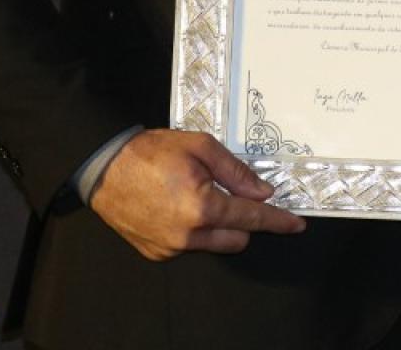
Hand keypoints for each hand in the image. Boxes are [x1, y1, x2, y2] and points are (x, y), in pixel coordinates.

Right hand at [90, 128, 305, 260]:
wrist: (104, 167)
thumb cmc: (151, 151)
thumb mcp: (200, 147)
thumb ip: (236, 171)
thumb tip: (262, 192)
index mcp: (202, 206)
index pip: (252, 218)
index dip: (277, 221)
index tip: (296, 224)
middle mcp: (188, 235)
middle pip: (238, 238)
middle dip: (242, 219)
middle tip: (228, 192)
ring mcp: (170, 248)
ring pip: (214, 244)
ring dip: (217, 226)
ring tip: (194, 195)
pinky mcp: (156, 253)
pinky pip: (189, 246)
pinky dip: (192, 231)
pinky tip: (175, 207)